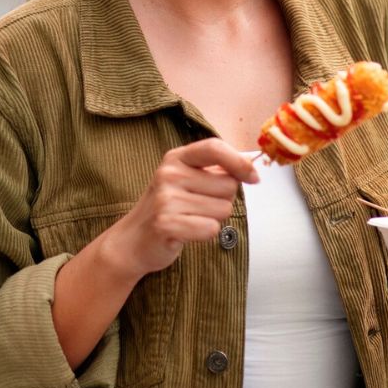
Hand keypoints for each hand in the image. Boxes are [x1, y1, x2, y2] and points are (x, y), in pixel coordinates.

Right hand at [107, 138, 258, 278]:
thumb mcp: (185, 179)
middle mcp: (169, 174)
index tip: (254, 177)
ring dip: (213, 219)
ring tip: (189, 219)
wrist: (133, 240)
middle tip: (197, 207)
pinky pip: (211, 228)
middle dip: (222, 200)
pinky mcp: (166, 224)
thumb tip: (251, 169)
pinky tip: (186, 232)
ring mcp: (166, 199)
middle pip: (228, 186)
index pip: (215, 148)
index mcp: (176, 158)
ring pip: (223, 210)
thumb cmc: (167, 208)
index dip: (240, 162)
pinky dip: (205, 234)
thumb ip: (215, 170)